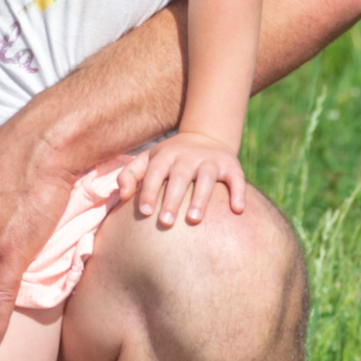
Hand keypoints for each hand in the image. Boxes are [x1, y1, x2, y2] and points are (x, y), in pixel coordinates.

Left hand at [127, 131, 249, 231]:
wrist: (205, 138)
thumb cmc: (170, 158)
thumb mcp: (148, 159)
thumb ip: (131, 175)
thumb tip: (122, 196)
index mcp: (165, 155)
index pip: (155, 173)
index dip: (149, 191)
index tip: (145, 213)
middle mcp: (188, 156)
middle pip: (180, 177)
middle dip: (172, 199)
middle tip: (166, 222)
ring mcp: (211, 160)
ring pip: (207, 178)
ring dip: (201, 198)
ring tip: (194, 220)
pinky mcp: (231, 165)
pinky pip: (237, 179)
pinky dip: (238, 192)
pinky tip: (237, 209)